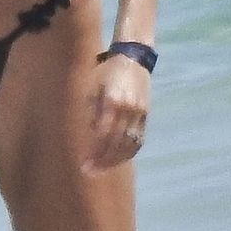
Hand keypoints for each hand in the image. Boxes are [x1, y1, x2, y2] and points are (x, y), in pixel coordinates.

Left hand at [84, 53, 149, 173]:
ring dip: (115, 160)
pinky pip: (138, 139)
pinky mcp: (146, 115)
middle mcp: (127, 108)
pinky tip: (118, 159)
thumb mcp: (92, 86)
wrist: (133, 59)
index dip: (94, 152)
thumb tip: (91, 136)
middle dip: (102, 160)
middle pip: (116, 142)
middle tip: (89, 172)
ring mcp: (139, 112)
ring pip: (128, 144)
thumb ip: (92, 111)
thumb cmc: (105, 71)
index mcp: (112, 100)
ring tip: (102, 168)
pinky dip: (128, 152)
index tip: (84, 164)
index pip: (103, 134)